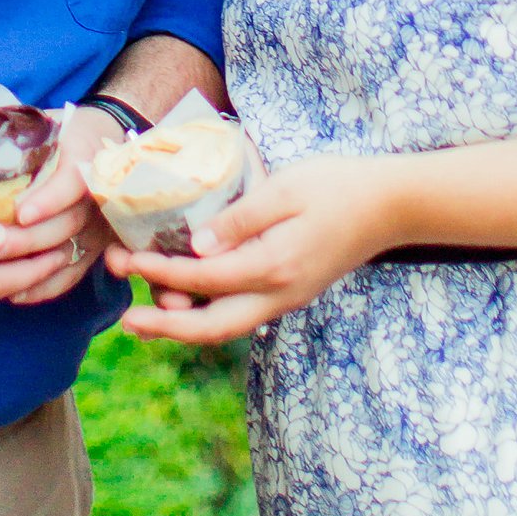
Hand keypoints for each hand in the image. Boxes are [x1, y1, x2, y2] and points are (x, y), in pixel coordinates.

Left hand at [6, 106, 119, 306]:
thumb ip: (18, 135)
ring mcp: (101, 225)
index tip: (19, 213)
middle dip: (28, 239)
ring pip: (68, 252)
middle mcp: (101, 196)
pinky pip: (73, 274)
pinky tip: (16, 293)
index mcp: (87, 157)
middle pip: (67, 224)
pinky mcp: (97, 246)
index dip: (48, 200)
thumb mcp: (47, 122)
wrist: (105, 137)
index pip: (73, 182)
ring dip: (32, 267)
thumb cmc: (65, 129)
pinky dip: (46, 286)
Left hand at [109, 154, 402, 344]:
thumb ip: (240, 218)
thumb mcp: (285, 189)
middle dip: (165, 326)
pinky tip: (188, 302)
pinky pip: (240, 317)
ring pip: (226, 329)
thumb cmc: (337, 186)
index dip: (162, 272)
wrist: (390, 206)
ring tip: (146, 317)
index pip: (204, 278)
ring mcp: (286, 299)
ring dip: (184, 326)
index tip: (129, 261)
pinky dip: (207, 316)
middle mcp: (278, 294)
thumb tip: (197, 246)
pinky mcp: (290, 293)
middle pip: (211, 327)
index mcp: (273, 266)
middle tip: (126, 320)